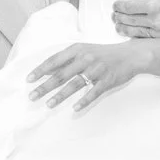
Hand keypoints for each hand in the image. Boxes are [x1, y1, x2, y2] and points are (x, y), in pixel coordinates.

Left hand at [28, 39, 150, 110]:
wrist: (130, 55)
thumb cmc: (103, 54)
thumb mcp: (84, 51)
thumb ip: (66, 60)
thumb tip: (46, 70)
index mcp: (77, 50)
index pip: (54, 60)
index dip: (41, 70)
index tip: (29, 80)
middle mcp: (85, 58)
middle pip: (61, 74)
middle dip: (45, 86)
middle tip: (32, 96)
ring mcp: (97, 70)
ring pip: (75, 84)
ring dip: (60, 95)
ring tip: (49, 104)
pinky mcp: (107, 80)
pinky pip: (94, 92)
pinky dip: (84, 100)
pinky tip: (75, 108)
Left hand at [113, 0, 159, 38]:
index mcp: (154, 3)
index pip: (127, 8)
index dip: (118, 7)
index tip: (116, 6)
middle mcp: (157, 21)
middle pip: (129, 22)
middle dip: (118, 19)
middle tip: (115, 16)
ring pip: (137, 34)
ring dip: (125, 30)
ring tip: (120, 27)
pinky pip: (150, 41)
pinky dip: (139, 38)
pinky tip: (135, 35)